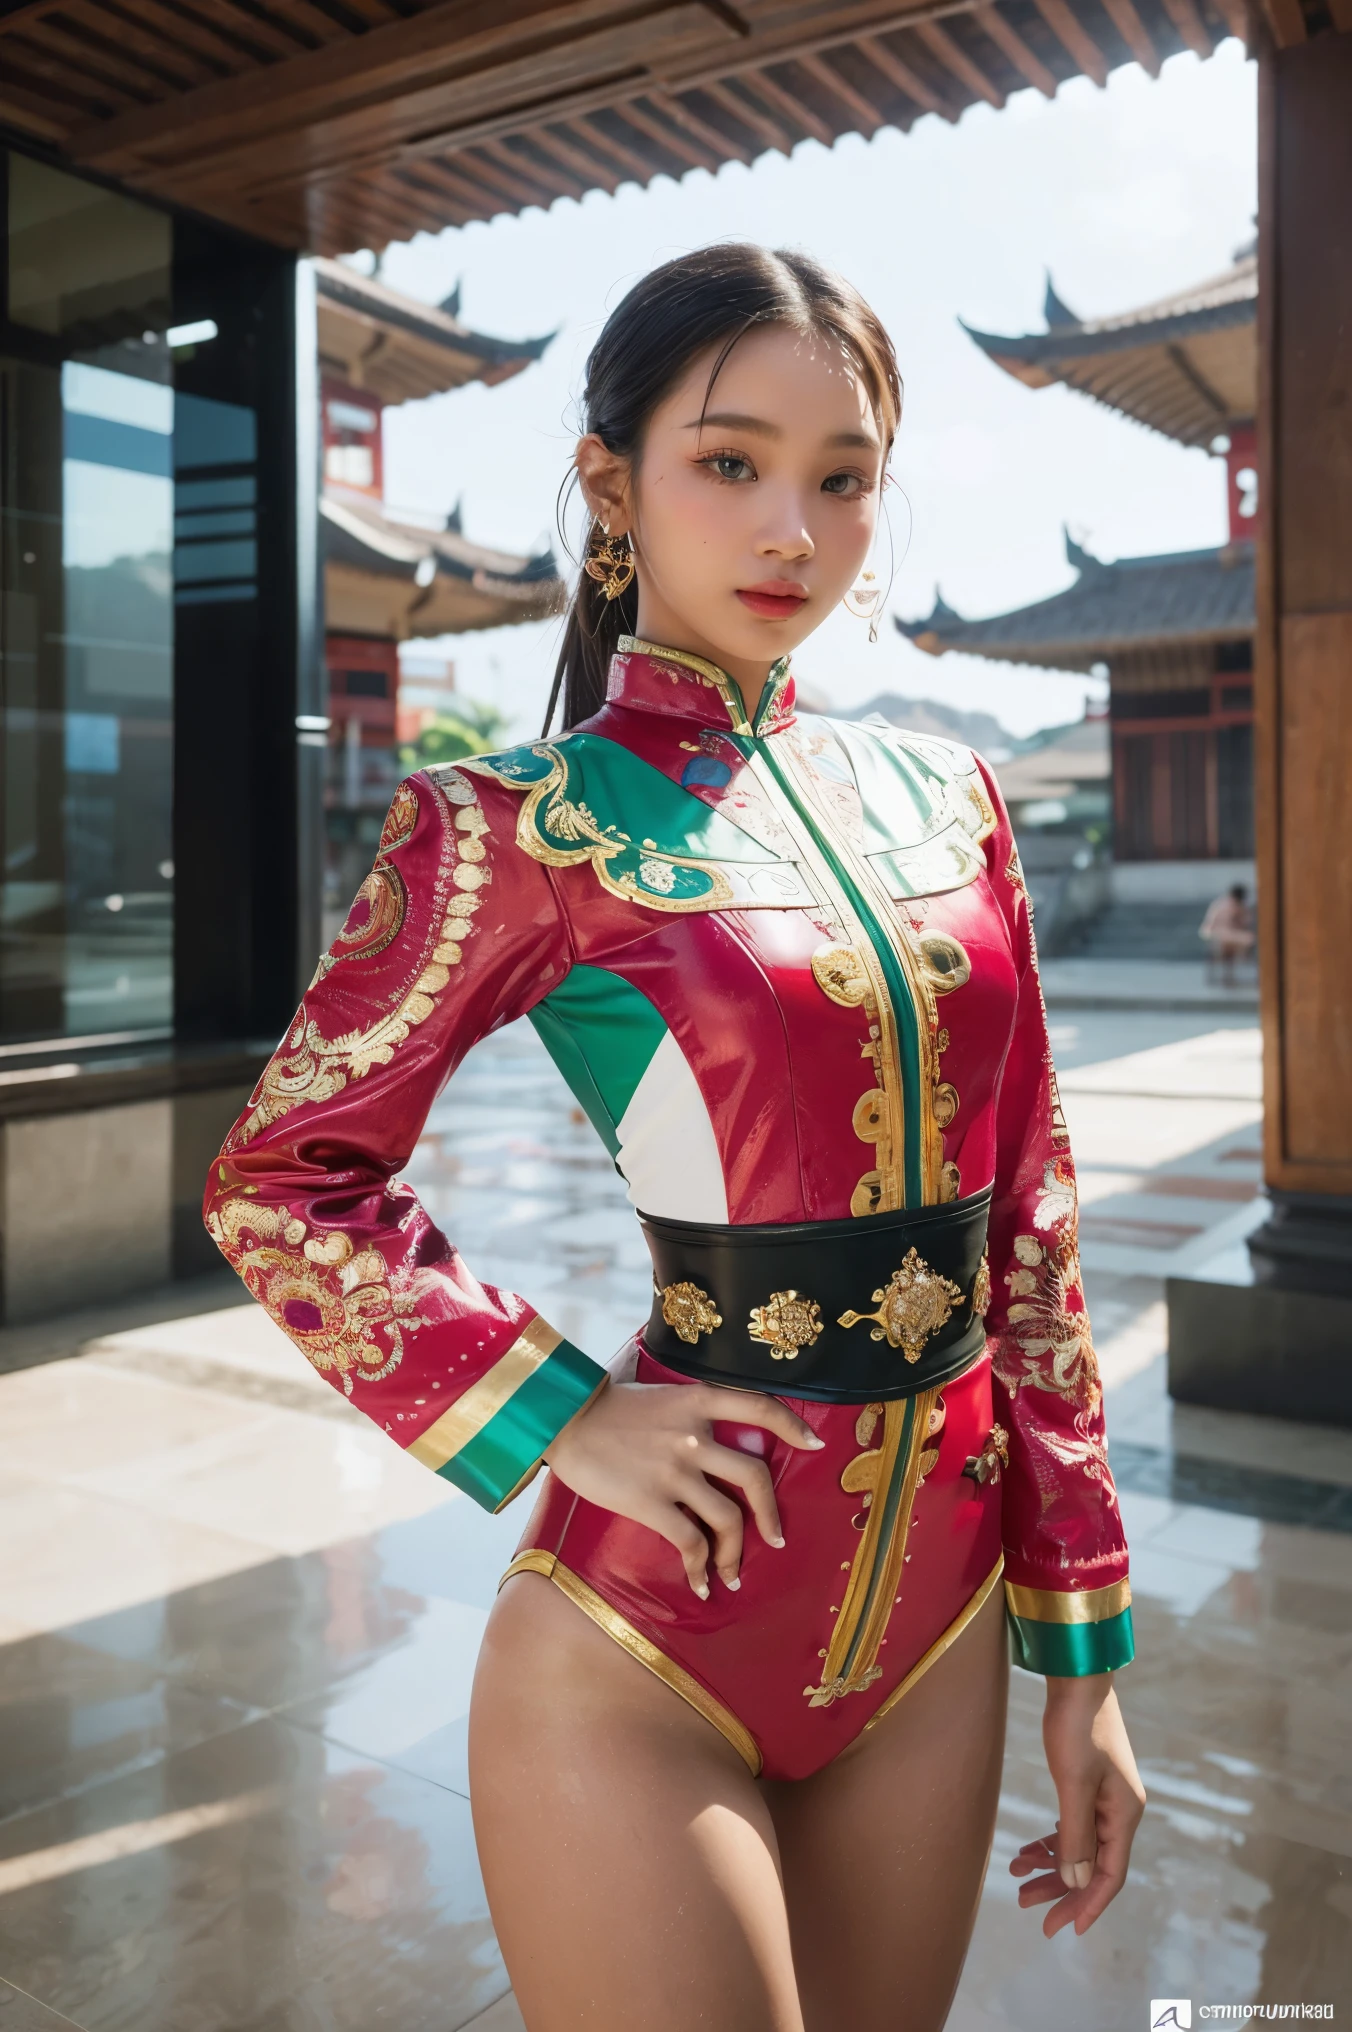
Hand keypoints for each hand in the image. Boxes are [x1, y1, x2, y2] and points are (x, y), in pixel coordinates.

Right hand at [544, 1379, 823, 1598]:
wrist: (560, 1418)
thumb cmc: (604, 1407)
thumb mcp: (656, 1393)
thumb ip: (687, 1411)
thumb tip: (709, 1434)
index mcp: (697, 1401)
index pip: (760, 1407)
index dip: (793, 1426)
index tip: (815, 1444)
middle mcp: (694, 1435)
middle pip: (755, 1478)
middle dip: (771, 1516)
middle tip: (776, 1539)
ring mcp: (674, 1469)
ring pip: (728, 1518)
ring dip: (735, 1554)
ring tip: (731, 1574)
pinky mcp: (651, 1500)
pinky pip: (691, 1542)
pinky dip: (701, 1568)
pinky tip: (699, 1583)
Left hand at [1010, 1676, 1145, 1935]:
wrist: (1076, 1677)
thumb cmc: (1076, 1726)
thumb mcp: (1073, 1784)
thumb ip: (1076, 1835)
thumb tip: (1077, 1881)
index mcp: (1123, 1814)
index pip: (1109, 1875)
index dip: (1087, 1904)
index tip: (1062, 1928)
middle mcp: (1118, 1810)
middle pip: (1092, 1865)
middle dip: (1060, 1889)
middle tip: (1027, 1907)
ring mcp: (1104, 1796)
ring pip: (1079, 1846)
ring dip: (1050, 1865)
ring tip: (1017, 1879)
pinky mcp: (1087, 1783)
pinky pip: (1071, 1825)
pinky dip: (1049, 1840)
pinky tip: (1025, 1851)